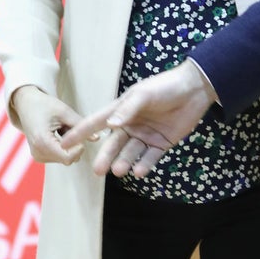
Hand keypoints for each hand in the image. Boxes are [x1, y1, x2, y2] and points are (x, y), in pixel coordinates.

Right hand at [11, 85, 86, 164]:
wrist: (27, 105)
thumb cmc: (45, 105)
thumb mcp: (64, 112)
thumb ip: (80, 125)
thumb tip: (97, 138)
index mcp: (42, 141)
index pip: (68, 158)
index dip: (79, 149)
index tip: (82, 135)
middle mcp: (38, 152)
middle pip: (68, 159)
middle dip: (76, 146)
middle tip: (73, 127)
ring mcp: (38, 156)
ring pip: (65, 159)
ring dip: (70, 146)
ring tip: (64, 128)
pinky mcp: (39, 156)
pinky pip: (59, 156)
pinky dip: (64, 147)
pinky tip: (60, 133)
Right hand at [60, 61, 217, 177]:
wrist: (195, 89)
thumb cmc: (165, 86)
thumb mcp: (144, 94)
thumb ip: (128, 109)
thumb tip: (111, 126)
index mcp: (122, 110)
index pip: (97, 122)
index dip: (81, 132)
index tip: (64, 143)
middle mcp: (131, 124)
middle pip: (114, 144)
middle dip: (105, 157)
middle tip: (97, 171)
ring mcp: (146, 135)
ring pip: (130, 153)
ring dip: (124, 162)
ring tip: (120, 171)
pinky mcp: (161, 143)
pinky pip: (149, 157)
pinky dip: (144, 165)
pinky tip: (139, 171)